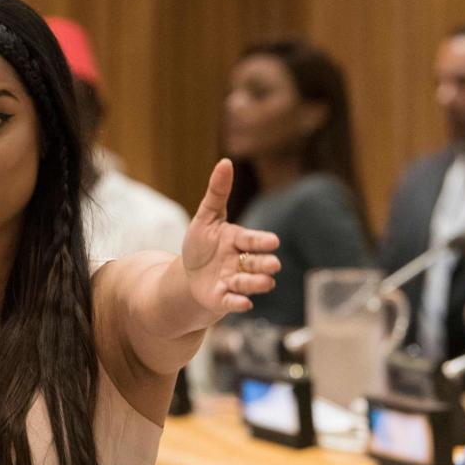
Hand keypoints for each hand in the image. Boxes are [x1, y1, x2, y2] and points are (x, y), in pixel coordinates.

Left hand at [183, 159, 279, 314]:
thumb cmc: (202, 244)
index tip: (273, 241)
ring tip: (266, 283)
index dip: (260, 241)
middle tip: (273, 265)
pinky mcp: (223, 299)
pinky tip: (244, 303)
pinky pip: (232, 301)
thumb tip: (225, 161)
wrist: (190, 276)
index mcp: (238, 240)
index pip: (251, 239)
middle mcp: (241, 262)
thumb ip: (217, 192)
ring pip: (248, 283)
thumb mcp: (206, 217)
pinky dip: (238, 302)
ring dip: (257, 284)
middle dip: (264, 264)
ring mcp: (233, 281)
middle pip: (256, 262)